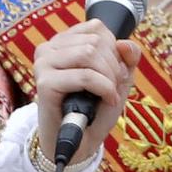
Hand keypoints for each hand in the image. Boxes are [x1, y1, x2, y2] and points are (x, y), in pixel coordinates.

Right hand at [32, 19, 141, 163]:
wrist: (79, 142)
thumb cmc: (95, 109)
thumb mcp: (118, 78)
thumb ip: (127, 57)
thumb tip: (125, 43)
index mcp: (63, 42)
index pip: (97, 28)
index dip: (114, 50)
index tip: (113, 73)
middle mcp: (48, 48)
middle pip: (95, 41)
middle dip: (114, 66)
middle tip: (113, 88)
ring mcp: (43, 64)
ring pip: (89, 53)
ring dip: (109, 77)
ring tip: (109, 94)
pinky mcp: (45, 84)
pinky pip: (85, 76)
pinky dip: (104, 88)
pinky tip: (106, 100)